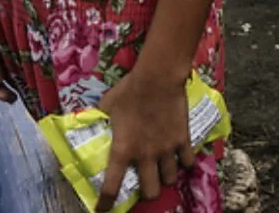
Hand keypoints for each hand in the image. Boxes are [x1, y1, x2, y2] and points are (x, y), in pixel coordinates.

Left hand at [95, 67, 193, 211]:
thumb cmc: (128, 91)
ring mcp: (167, 150)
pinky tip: (180, 157)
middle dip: (147, 192)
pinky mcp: (183, 140)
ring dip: (165, 177)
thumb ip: (101, 119)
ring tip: (162, 169)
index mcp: (123, 150)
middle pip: (151, 193)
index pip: (112, 186)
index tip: (102, 211)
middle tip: (145, 182)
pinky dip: (184, 162)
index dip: (105, 203)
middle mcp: (146, 156)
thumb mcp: (106, 106)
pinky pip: (187, 162)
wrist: (158, 78)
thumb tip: (91, 121)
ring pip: (170, 180)